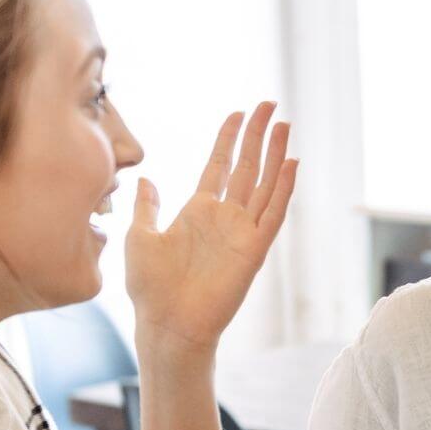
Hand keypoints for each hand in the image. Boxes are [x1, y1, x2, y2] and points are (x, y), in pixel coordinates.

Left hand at [126, 102, 297, 351]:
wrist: (168, 324)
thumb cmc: (150, 288)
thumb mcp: (139, 236)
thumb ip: (147, 206)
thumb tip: (146, 178)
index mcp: (198, 211)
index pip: (220, 165)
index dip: (229, 139)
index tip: (239, 113)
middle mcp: (224, 218)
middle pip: (247, 167)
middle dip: (258, 135)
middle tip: (270, 105)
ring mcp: (242, 232)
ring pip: (264, 184)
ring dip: (275, 154)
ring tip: (284, 125)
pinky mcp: (254, 249)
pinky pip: (273, 214)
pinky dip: (283, 189)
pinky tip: (290, 164)